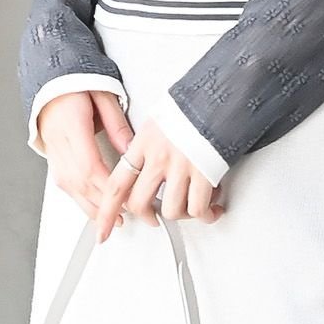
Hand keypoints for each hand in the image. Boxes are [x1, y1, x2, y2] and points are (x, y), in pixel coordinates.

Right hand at [35, 89, 135, 217]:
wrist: (49, 80)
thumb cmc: (76, 84)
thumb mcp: (104, 95)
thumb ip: (117, 125)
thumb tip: (131, 151)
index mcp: (72, 124)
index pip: (89, 165)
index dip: (108, 187)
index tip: (126, 198)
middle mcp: (59, 142)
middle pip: (80, 182)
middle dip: (104, 204)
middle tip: (126, 217)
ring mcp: (53, 152)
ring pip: (70, 188)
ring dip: (91, 207)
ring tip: (111, 221)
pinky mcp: (52, 158)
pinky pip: (64, 184)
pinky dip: (80, 200)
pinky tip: (93, 209)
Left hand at [94, 117, 224, 243]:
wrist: (221, 95)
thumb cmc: (194, 105)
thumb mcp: (160, 120)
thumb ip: (148, 145)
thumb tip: (144, 162)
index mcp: (143, 143)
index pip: (116, 184)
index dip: (106, 211)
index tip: (102, 228)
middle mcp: (158, 157)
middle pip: (140, 203)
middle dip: (147, 217)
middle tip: (154, 219)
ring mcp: (181, 166)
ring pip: (170, 210)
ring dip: (182, 215)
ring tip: (190, 207)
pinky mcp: (204, 173)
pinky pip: (198, 208)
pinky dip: (206, 213)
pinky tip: (211, 208)